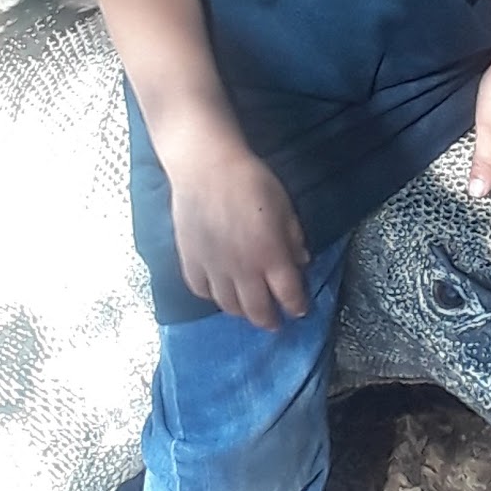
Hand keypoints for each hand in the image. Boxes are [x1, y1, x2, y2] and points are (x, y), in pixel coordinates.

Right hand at [167, 147, 310, 328]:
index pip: (288, 294)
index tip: (300, 310)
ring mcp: (213, 268)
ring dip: (242, 312)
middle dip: (269, 321)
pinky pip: (201, 290)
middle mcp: (242, 270)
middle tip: (275, 323)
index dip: (296, 306)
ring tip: (248, 310)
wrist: (205, 168)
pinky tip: (218, 293)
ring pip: (228, 306)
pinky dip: (212, 297)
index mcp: (270, 256)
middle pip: (257, 310)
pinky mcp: (190, 261)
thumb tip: (301, 261)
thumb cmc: (251, 180)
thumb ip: (293, 237)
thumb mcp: (284, 206)